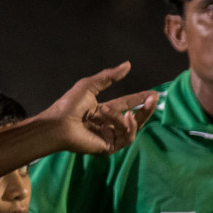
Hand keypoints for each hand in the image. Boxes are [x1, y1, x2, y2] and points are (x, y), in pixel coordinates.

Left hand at [40, 63, 157, 155]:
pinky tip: (125, 118)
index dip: (140, 99)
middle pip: (133, 118)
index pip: (126, 104)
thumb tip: (128, 64)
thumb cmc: (69, 105)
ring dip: (126, 117)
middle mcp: (107, 124)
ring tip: (114, 112)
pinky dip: (128, 127)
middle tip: (153, 99)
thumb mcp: (90, 85)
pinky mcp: (108, 147)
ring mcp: (108, 137)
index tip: (154, 94)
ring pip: (130, 127)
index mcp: (103, 111)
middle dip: (145, 109)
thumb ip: (109, 76)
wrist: (59, 123)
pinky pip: (126, 138)